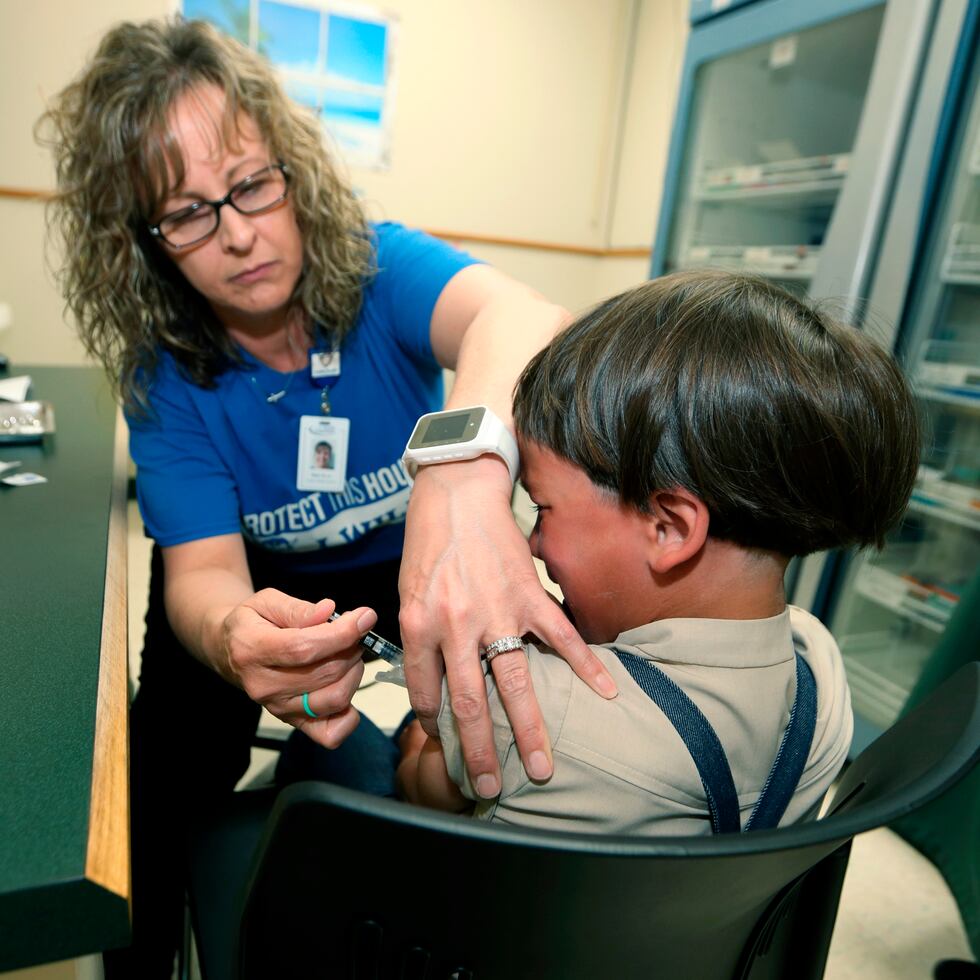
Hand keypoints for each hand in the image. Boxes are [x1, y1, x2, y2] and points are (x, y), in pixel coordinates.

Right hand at [221, 590, 376, 748]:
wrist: (230, 651)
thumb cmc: (252, 623)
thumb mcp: (267, 601)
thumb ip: (298, 609)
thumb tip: (329, 611)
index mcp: (252, 650)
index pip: (304, 648)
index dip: (341, 634)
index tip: (365, 618)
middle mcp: (263, 686)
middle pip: (325, 673)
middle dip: (352, 647)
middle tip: (353, 630)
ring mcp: (278, 709)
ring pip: (335, 698)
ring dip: (354, 672)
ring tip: (348, 653)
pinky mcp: (293, 723)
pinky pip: (331, 733)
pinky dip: (349, 713)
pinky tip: (344, 684)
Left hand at [398, 455, 616, 798]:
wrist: (457, 492)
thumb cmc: (429, 542)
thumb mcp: (408, 593)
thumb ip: (422, 639)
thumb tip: (436, 684)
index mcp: (419, 624)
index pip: (426, 693)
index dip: (436, 724)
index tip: (446, 743)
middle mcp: (457, 624)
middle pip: (471, 702)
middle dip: (481, 751)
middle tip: (491, 787)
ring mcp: (498, 611)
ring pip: (517, 682)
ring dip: (530, 730)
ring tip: (543, 769)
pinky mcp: (530, 595)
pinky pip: (561, 637)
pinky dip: (585, 666)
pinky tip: (605, 693)